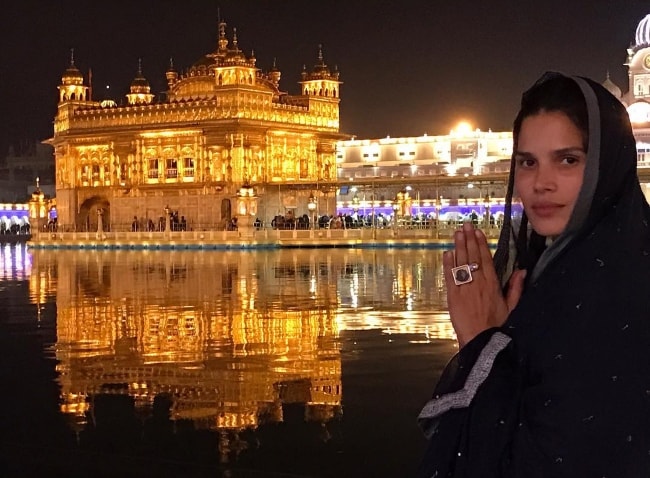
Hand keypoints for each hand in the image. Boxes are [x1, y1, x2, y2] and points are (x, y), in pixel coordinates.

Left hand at [443, 222, 525, 347]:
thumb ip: (516, 287)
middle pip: (472, 257)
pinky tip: (447, 254)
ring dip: (459, 247)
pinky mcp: (453, 297)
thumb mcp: (512, 307)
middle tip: (466, 226)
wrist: (481, 343)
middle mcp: (478, 284)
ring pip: (461, 264)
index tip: (478, 232)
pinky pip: (450, 277)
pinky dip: (448, 265)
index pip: (486, 259)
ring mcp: (464, 289)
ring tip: (457, 233)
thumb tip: (522, 270)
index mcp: (493, 285)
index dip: (481, 244)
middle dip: (469, 240)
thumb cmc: (498, 327)